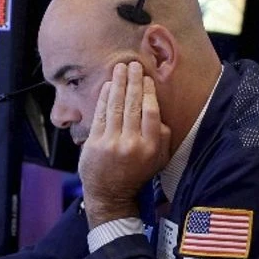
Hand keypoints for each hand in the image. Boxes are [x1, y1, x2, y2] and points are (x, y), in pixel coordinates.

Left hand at [78, 62, 171, 227]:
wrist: (110, 194)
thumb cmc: (136, 173)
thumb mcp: (159, 159)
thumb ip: (162, 136)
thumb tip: (157, 111)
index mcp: (150, 147)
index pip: (150, 112)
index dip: (148, 92)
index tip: (147, 78)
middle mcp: (132, 144)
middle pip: (133, 106)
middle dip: (133, 82)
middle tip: (133, 64)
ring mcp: (111, 143)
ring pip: (116, 107)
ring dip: (119, 84)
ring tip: (120, 68)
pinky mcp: (95, 143)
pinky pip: (101, 115)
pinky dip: (104, 98)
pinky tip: (108, 85)